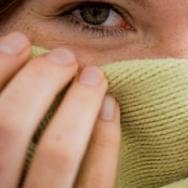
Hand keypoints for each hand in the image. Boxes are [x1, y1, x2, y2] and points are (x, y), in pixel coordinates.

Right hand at [0, 32, 120, 187]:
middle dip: (38, 81)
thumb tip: (14, 59)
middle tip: (64, 58)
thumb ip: (5, 122)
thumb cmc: (20, 174)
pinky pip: (97, 179)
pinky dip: (106, 138)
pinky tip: (110, 105)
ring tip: (93, 75)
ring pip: (56, 152)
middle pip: (9, 126)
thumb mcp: (5, 152)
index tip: (20, 41)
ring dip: (77, 103)